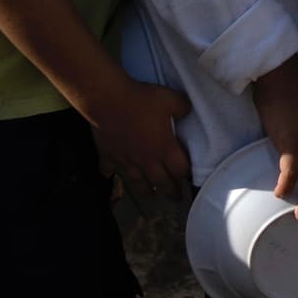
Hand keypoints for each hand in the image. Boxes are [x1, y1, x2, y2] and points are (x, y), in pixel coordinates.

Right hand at [92, 81, 195, 201]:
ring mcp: (126, 160)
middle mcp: (146, 161)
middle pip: (162, 183)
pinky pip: (109, 168)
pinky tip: (109, 174)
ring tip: (150, 195)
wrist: (107, 100)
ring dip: (145, 190)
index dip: (187, 176)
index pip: (180, 170)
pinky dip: (110, 172)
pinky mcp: (108, 155)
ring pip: (137, 183)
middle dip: (171, 192)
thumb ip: (183, 108)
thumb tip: (186, 111)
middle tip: (176, 199)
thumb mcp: (171, 99)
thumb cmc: (141, 100)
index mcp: (164, 149)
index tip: (190, 179)